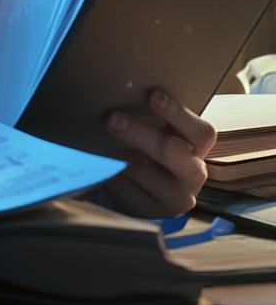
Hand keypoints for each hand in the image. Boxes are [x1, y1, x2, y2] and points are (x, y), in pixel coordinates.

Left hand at [102, 88, 216, 217]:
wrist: (145, 191)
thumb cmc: (151, 151)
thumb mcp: (158, 134)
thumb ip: (152, 118)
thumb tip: (124, 91)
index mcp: (198, 148)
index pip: (201, 131)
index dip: (177, 112)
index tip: (152, 93)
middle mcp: (193, 174)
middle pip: (172, 152)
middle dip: (139, 134)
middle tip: (111, 118)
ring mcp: (177, 198)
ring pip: (144, 172)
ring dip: (119, 156)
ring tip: (102, 145)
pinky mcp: (154, 213)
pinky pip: (127, 192)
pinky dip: (113, 176)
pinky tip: (104, 167)